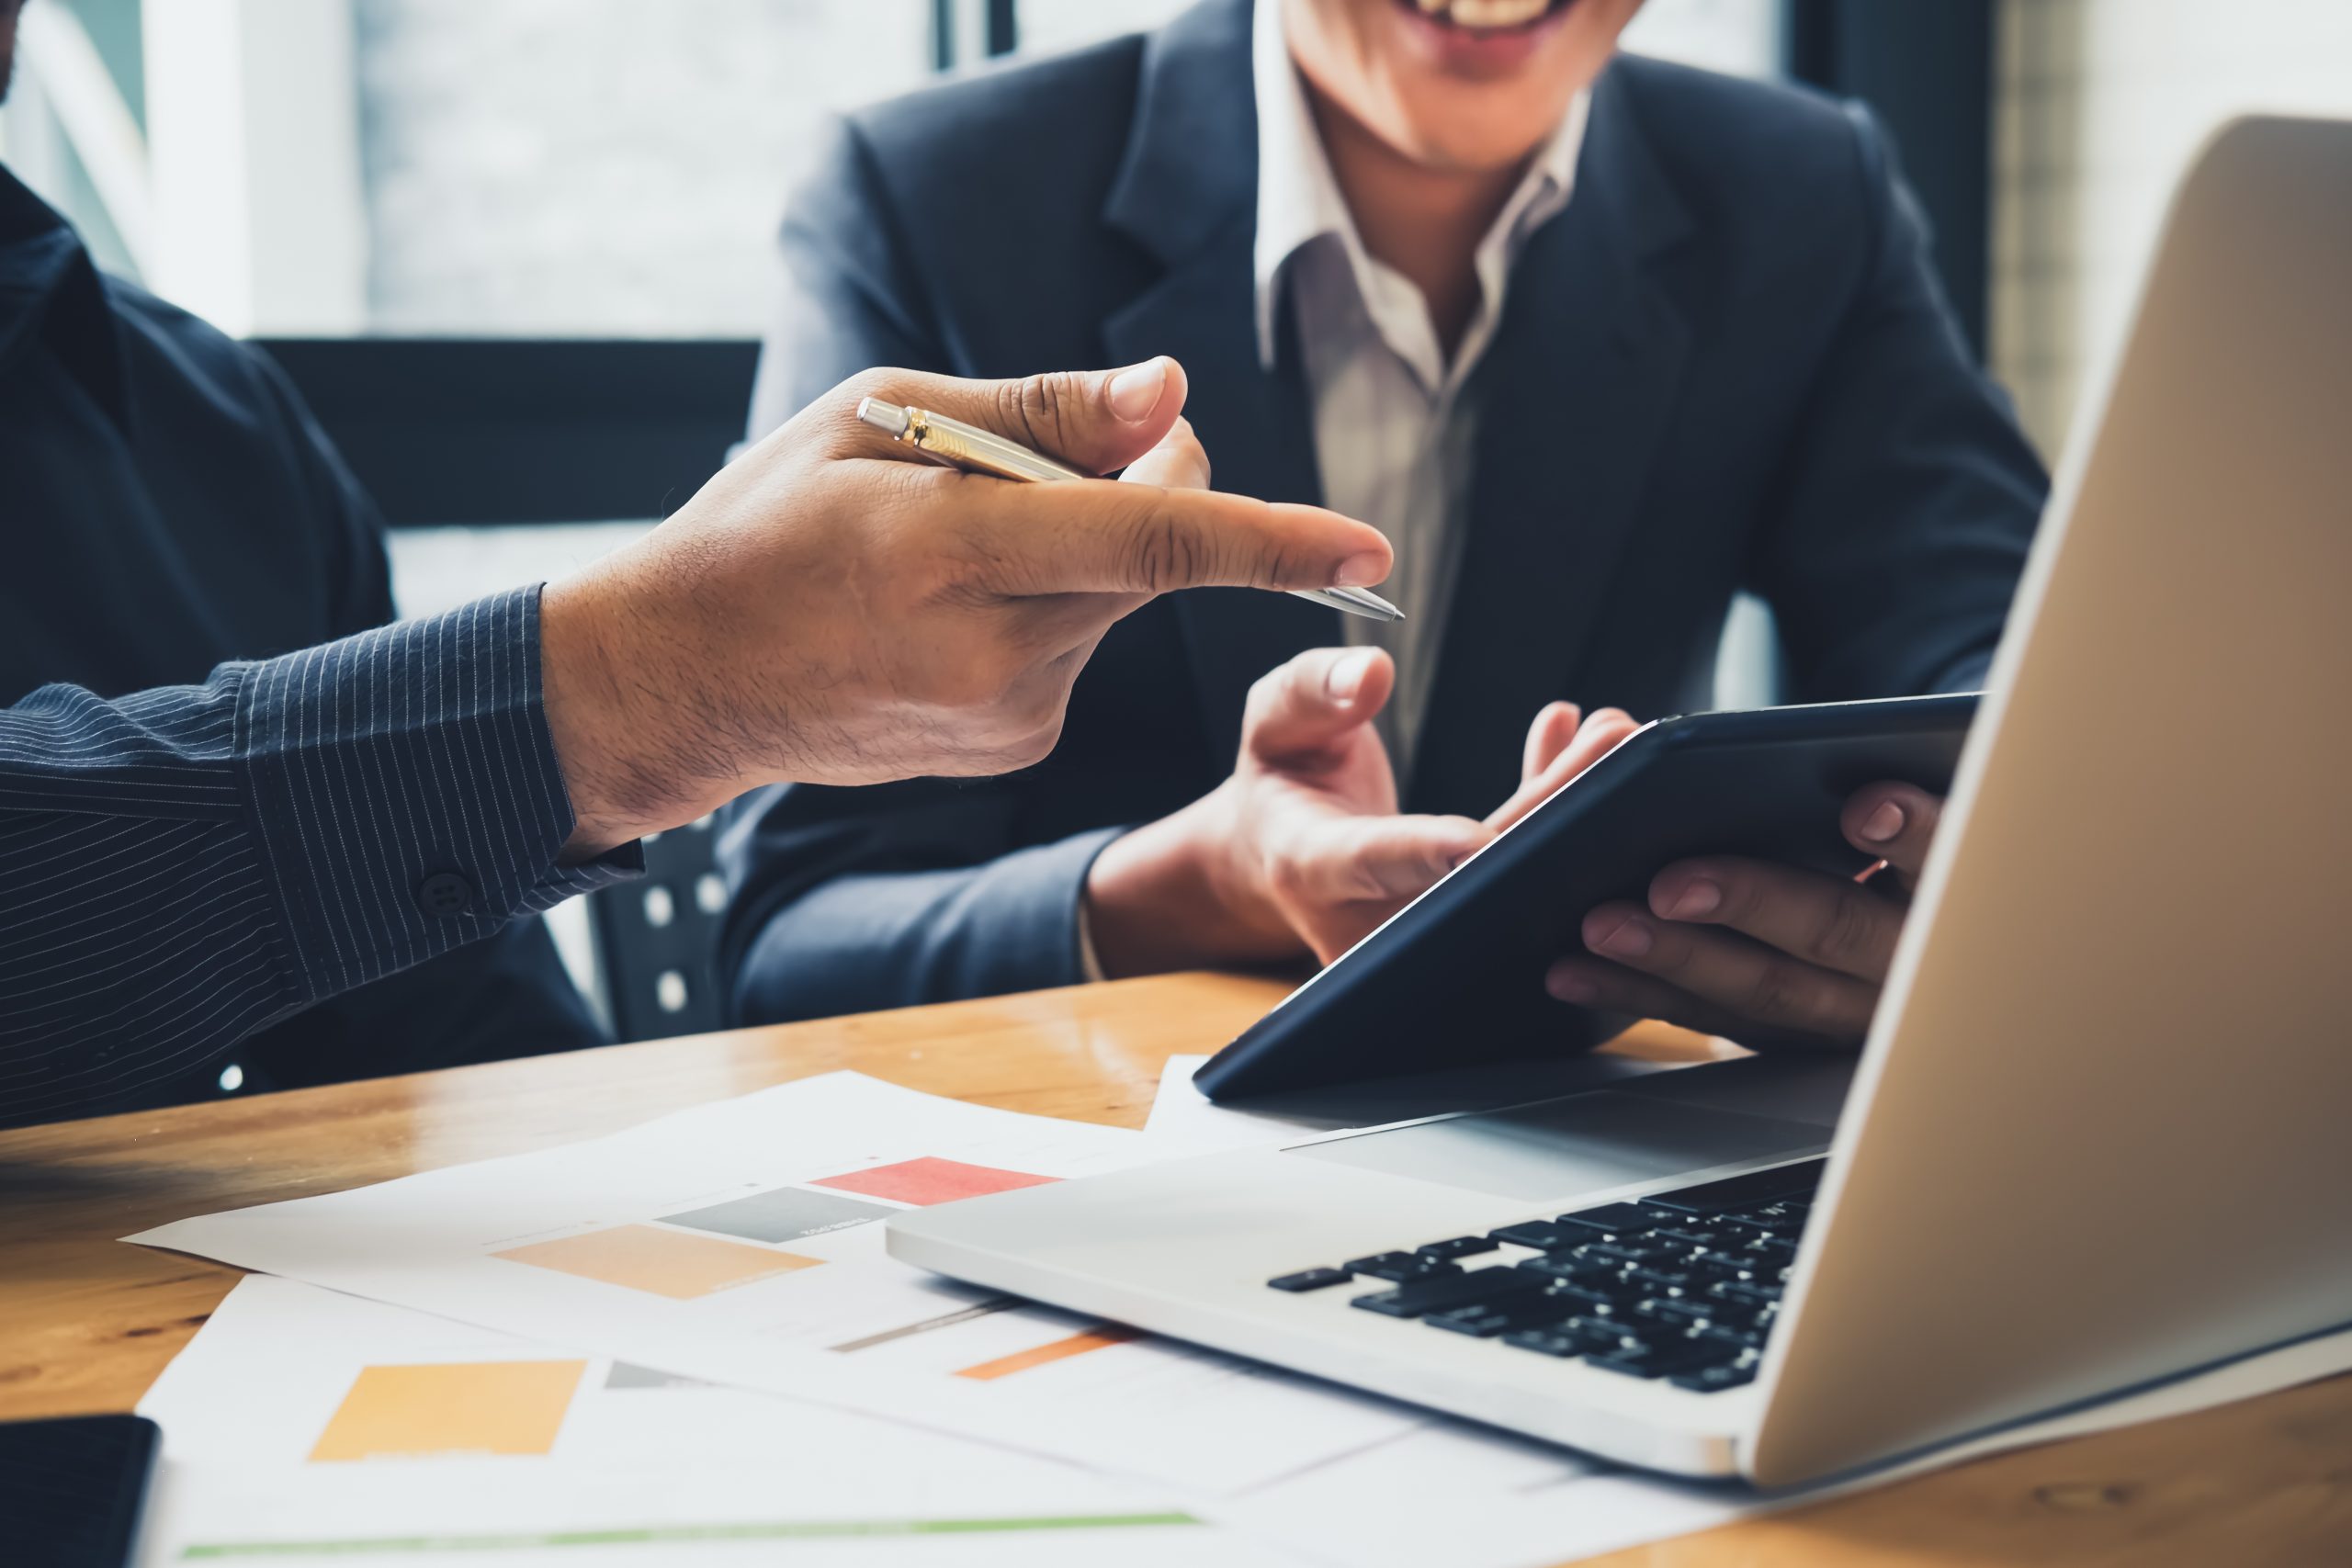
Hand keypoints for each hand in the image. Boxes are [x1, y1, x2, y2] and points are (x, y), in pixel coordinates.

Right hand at [539, 359, 1389, 855]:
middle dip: (1146, 484)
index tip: (1368, 550)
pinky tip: (954, 610)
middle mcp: (995, 653)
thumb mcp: (877, 420)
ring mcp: (1011, 716)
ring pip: (1119, 600)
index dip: (1271, 539)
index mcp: (951, 557)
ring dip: (1084, 550)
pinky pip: (1083, 648)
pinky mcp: (1018, 747)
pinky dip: (1052, 607)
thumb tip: (1172, 398)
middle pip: (1151, 554)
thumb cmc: (770, 525)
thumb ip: (1040, 413)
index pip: (1150, 542)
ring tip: (956, 546)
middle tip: (1054, 451)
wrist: (687, 679)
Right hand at [1085, 674, 1638, 976]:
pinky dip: (1551, 808)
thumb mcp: (1272, 723)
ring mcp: (1422, 928)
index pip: (1371, 861)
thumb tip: (1371, 673)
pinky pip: (1517, 870)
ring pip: (1508, 875)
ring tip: (1617, 735)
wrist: (1277, 854)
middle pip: (1470, 874)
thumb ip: (1311, 692)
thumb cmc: (1276, 781)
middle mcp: (1371, 914)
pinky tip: (1572, 742)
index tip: (1479, 839)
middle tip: (1614, 745)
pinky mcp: (1461, 917)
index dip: (1428, 854)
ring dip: (1569, 804)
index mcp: (1309, 866)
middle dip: (1548, 809)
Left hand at [1545, 782, 1945, 1047]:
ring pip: (1763, 992)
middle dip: (1750, 905)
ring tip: (1599, 924)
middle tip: (1669, 884)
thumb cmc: (1914, 853)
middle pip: (1835, 933)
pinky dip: (1638, 993)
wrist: (1929, 952)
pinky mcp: (1787, 1035)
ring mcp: (1846, 1013)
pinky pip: (1710, 1016)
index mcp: (1960, 894)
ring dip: (1673, 959)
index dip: (1913, 835)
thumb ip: (1908, 802)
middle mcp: (1908, 966)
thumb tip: (1864, 794)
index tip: (1862, 807)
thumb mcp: (1934, 813)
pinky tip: (1572, 971)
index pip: (1950, 860)